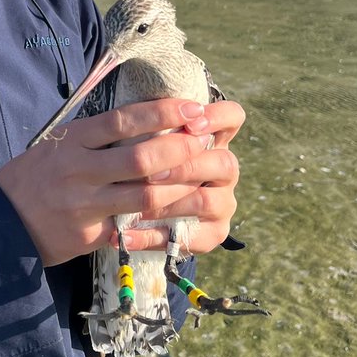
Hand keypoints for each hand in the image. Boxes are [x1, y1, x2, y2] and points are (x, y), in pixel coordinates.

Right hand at [0, 98, 240, 266]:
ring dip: (181, 188)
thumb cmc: (34, 176)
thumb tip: (146, 117)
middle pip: (140, 158)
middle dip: (180, 149)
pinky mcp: (89, 236)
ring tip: (206, 179)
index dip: (162, 112)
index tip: (192, 107)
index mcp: (72, 140)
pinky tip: (185, 217)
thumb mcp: (58, 143)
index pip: (123, 120)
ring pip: (144, 196)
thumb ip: (96, 134)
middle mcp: (79, 170)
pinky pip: (134, 230)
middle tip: (206, 142)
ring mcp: (84, 205)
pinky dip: (162, 223)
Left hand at [113, 98, 243, 254]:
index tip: (191, 124)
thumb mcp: (144, 141)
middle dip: (185, 167)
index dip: (218, 118)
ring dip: (168, 203)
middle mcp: (224, 171)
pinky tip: (124, 236)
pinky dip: (151, 238)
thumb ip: (149, 130)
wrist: (139, 206)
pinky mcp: (212, 234)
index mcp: (213, 138)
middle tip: (150, 174)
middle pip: (224, 163)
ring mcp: (222, 203)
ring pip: (206, 201)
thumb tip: (134, 116)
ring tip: (132, 205)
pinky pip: (188, 239)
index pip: (232, 117)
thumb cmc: (141, 162)